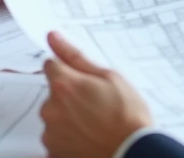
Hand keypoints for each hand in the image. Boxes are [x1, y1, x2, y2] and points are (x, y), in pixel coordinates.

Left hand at [40, 32, 152, 157]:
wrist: (133, 153)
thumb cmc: (127, 117)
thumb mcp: (110, 78)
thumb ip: (76, 57)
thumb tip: (53, 37)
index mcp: (64, 85)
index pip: (50, 64)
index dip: (68, 70)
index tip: (82, 79)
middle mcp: (51, 109)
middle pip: (53, 93)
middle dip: (70, 96)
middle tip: (96, 104)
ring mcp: (51, 134)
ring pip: (55, 117)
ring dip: (69, 118)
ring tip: (95, 125)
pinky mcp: (53, 153)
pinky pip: (58, 138)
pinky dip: (69, 137)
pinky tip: (89, 138)